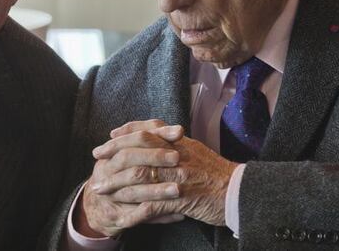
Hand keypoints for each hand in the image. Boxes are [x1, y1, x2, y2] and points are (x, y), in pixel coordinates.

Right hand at [77, 120, 185, 237]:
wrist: (99, 209)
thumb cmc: (122, 177)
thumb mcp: (130, 157)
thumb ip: (151, 143)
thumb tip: (179, 130)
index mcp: (113, 153)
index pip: (135, 137)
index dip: (157, 134)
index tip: (179, 132)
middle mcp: (107, 170)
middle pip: (129, 159)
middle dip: (154, 157)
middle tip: (177, 158)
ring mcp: (109, 194)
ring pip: (132, 190)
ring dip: (157, 190)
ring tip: (179, 190)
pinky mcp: (116, 216)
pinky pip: (138, 217)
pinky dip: (160, 217)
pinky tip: (179, 215)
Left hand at [95, 123, 238, 226]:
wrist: (240, 193)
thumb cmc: (220, 175)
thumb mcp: (198, 151)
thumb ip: (178, 144)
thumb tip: (161, 135)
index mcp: (182, 143)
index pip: (149, 130)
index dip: (127, 131)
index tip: (111, 135)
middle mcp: (178, 155)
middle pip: (139, 149)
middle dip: (114, 153)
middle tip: (97, 157)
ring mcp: (179, 177)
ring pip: (140, 175)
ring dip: (117, 182)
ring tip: (100, 187)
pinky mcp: (181, 199)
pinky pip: (151, 201)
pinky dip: (133, 205)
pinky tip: (120, 208)